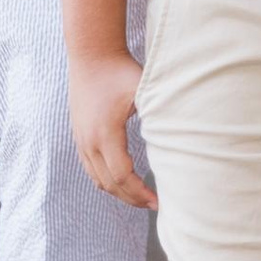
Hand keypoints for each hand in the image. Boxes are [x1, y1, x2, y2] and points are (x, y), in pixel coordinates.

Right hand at [68, 50, 155, 210]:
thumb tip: (181, 137)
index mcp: (106, 134)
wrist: (92, 55)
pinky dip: (105, 181)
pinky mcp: (79, 136)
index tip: (159, 201)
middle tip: (153, 205)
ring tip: (139, 198)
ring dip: (118, 192)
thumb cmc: (121, 71)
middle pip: (109, 184)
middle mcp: (89, 142)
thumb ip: (158, 114)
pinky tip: (122, 181)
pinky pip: (90, 169)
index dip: (140, 193)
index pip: (123, 176)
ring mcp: (81, 140)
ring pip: (97, 180)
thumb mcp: (144, 90)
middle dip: (131, 199)